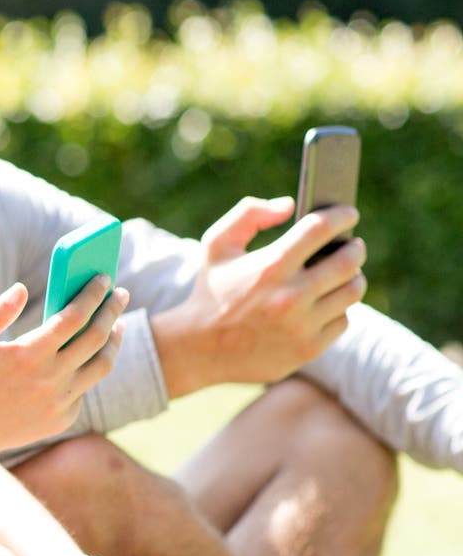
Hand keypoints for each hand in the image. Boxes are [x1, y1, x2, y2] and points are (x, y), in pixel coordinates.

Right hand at [0, 279, 126, 453]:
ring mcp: (59, 403)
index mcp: (27, 356)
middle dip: (111, 310)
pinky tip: (85, 357)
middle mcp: (49, 380)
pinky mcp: (62, 419)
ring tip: (117, 325)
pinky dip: (89, 369)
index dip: (91, 295)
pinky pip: (84, 389)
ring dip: (113, 341)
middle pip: (96, 338)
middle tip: (120, 294)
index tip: (102, 279)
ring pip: (101, 366)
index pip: (73, 318)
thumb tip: (21, 288)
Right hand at [155, 196, 365, 393]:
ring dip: (354, 278)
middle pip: (348, 262)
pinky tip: (326, 303)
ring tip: (348, 272)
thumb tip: (290, 206)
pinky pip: (343, 320)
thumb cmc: (212, 290)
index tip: (349, 213)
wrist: (199, 349)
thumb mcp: (216, 245)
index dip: (342, 216)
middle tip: (354, 245)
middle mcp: (290, 295)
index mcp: (270, 265)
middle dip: (356, 248)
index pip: (321, 229)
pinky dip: (338, 309)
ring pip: (352, 292)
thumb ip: (249, 214)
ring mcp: (302, 325)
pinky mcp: (309, 348)